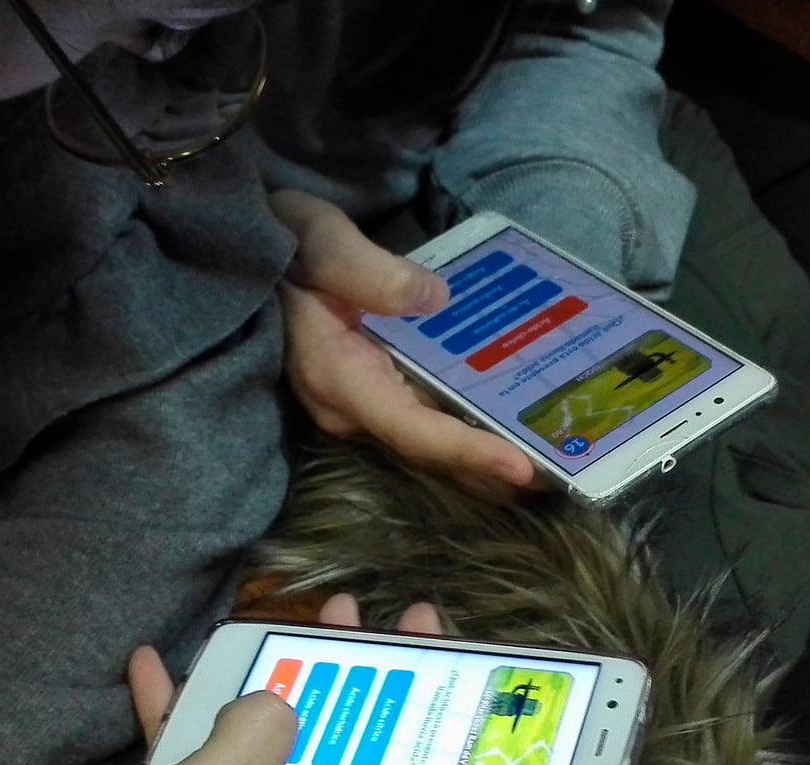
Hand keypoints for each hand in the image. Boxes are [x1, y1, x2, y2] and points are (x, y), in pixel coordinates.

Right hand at [33, 596, 522, 764]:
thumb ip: (248, 745)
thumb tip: (282, 694)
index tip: (529, 732)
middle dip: (414, 691)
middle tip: (415, 623)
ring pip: (317, 740)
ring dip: (321, 677)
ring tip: (321, 615)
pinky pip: (219, 747)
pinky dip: (203, 705)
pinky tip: (162, 665)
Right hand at [269, 189, 544, 499]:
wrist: (247, 254)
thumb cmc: (281, 243)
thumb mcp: (321, 242)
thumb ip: (372, 272)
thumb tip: (436, 300)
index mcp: (337, 374)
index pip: (409, 427)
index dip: (465, 451)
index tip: (520, 469)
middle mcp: (347, 404)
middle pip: (426, 449)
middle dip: (489, 466)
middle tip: (561, 476)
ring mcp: (356, 401)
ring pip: (426, 438)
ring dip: (482, 451)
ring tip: (548, 460)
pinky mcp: (366, 389)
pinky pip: (420, 416)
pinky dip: (463, 423)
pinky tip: (505, 418)